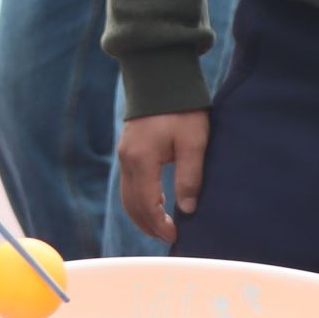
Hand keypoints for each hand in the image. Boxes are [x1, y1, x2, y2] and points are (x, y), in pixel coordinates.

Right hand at [117, 110, 209, 243]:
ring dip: (142, 215)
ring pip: (126, 196)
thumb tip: (188, 209)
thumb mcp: (193, 142)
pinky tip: (156, 203)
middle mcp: (127, 160)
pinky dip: (138, 200)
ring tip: (162, 226)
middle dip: (148, 225)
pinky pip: (128, 183)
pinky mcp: (127, 150)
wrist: (162, 80)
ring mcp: (124, 154)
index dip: (160, 225)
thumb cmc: (182, 110)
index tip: (176, 236)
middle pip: (131, 205)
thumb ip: (190, 177)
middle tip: (169, 237)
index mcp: (142, 160)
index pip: (146, 204)